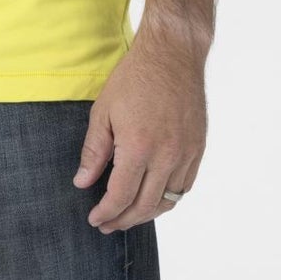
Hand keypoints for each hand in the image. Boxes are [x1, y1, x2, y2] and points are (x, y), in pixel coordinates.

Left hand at [72, 14, 207, 231]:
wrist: (173, 54)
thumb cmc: (134, 77)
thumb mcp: (104, 111)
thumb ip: (93, 151)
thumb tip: (82, 183)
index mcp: (139, 146)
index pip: (121, 196)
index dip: (106, 213)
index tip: (95, 220)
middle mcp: (166, 155)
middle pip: (145, 205)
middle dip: (123, 220)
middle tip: (107, 224)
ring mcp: (186, 153)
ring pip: (168, 201)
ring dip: (146, 214)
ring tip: (128, 215)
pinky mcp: (198, 148)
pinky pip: (184, 186)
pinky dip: (168, 198)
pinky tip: (153, 197)